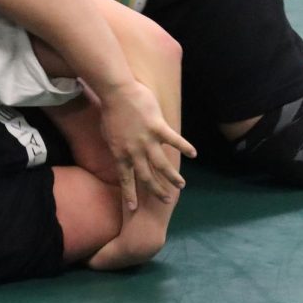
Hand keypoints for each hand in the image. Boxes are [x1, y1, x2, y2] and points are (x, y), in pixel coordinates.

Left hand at [97, 81, 195, 210]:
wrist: (116, 93)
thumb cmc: (111, 111)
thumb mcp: (108, 135)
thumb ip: (117, 147)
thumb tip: (120, 154)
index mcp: (120, 153)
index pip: (125, 179)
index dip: (130, 194)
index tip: (134, 209)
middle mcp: (134, 151)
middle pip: (147, 177)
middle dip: (157, 191)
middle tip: (166, 201)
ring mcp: (147, 140)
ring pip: (162, 164)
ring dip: (172, 176)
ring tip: (181, 185)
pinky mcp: (158, 127)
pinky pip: (174, 140)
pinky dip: (184, 147)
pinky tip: (194, 154)